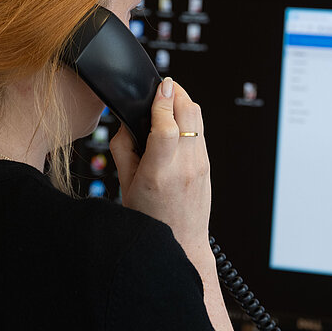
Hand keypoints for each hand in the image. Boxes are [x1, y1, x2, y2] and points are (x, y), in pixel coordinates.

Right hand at [110, 78, 211, 267]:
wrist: (182, 244)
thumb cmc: (149, 219)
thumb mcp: (125, 186)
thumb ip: (123, 149)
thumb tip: (127, 120)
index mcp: (158, 175)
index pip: (167, 128)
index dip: (163, 103)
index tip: (160, 86)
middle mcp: (183, 168)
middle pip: (189, 114)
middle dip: (177, 93)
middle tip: (164, 86)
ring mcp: (200, 166)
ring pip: (198, 118)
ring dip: (184, 102)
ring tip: (168, 100)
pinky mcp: (208, 165)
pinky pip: (200, 131)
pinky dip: (189, 118)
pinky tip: (176, 121)